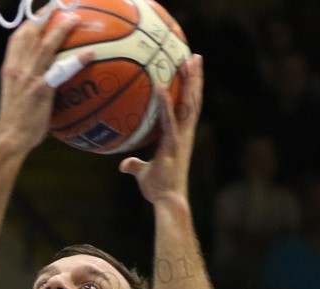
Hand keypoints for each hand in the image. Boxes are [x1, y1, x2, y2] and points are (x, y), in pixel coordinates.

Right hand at [0, 9, 82, 151]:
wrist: (8, 138)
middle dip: (46, 15)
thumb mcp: (16, 96)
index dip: (31, 21)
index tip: (44, 12)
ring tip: (77, 18)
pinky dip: (76, 60)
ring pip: (46, 45)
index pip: (17, 37)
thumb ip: (30, 83)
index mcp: (10, 68)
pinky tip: (91, 53)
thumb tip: (49, 80)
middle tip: (62, 5)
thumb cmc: (16, 122)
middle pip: (30, 33)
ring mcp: (28, 78)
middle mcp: (17, 68)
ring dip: (62, 29)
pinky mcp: (40, 90)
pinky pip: (61, 71)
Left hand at [120, 54, 202, 207]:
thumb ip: (135, 165)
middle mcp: (185, 133)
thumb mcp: (144, 173)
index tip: (191, 70)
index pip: (188, 107)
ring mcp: (181, 138)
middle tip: (195, 56)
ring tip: (188, 61)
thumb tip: (123, 165)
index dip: (192, 88)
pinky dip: (166, 103)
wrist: (168, 201)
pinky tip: (161, 87)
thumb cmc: (158, 189)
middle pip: (193, 99)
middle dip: (196, 78)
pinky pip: (169, 120)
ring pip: (189, 104)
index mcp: (180, 136)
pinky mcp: (174, 145)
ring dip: (190, 82)